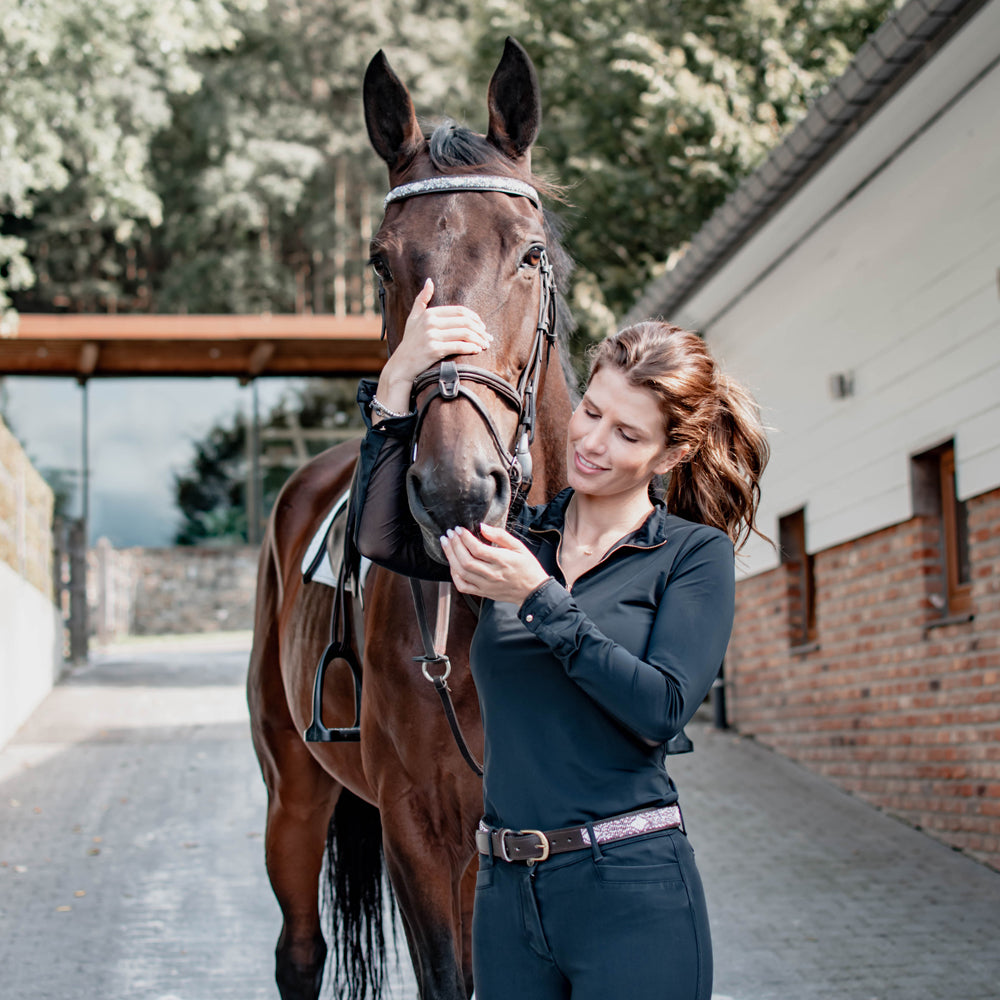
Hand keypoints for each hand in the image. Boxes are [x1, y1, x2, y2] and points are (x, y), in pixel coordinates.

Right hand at [375, 278, 490, 416]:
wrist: (402, 365)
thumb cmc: (410, 342)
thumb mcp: (413, 318)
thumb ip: (421, 299)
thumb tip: (429, 281)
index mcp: (429, 313)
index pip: (460, 311)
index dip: (475, 318)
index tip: (482, 326)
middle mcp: (430, 322)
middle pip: (465, 321)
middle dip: (480, 330)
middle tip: (488, 337)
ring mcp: (431, 336)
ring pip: (464, 333)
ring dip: (479, 339)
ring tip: (485, 345)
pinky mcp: (434, 350)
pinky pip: (459, 346)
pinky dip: (471, 347)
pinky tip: (477, 350)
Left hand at [440, 523, 549, 604]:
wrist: (532, 591)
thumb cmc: (528, 567)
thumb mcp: (519, 547)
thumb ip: (500, 535)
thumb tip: (482, 527)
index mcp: (502, 561)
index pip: (477, 549)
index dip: (465, 538)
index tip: (459, 529)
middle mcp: (492, 574)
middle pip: (466, 560)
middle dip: (454, 545)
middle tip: (449, 534)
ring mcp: (486, 585)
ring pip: (461, 572)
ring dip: (450, 557)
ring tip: (446, 544)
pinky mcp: (483, 592)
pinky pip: (463, 586)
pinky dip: (454, 575)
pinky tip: (452, 564)